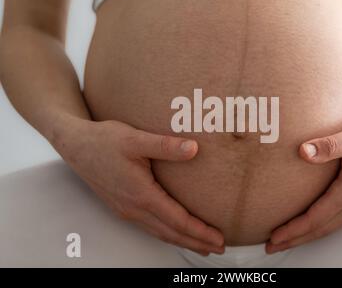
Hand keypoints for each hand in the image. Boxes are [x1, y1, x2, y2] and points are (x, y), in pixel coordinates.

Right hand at [53, 117, 224, 255]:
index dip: (200, 231)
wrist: (75, 145)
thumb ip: (166, 145)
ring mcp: (126, 209)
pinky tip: (174, 232)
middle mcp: (133, 208)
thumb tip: (194, 149)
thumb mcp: (135, 138)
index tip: (219, 238)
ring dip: (182, 241)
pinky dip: (167, 234)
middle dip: (196, 242)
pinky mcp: (122, 206)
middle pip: (171, 233)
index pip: (177, 220)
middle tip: (219, 248)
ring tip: (202, 246)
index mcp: (141, 194)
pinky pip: (149, 227)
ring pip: (159, 233)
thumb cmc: (103, 141)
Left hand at [267, 113, 341, 253]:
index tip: (275, 235)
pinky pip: (335, 219)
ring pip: (328, 226)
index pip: (316, 218)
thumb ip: (330, 145)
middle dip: (295, 239)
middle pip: (320, 228)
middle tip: (272, 245)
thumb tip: (304, 151)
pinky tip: (310, 224)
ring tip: (286, 240)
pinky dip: (318, 226)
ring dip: (306, 235)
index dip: (294, 229)